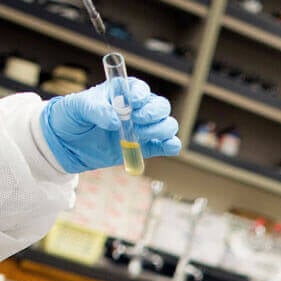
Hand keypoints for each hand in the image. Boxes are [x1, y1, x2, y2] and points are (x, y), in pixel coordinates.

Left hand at [39, 78, 180, 173]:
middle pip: (161, 106)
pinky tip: (165, 146)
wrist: (64, 143)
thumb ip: (96, 109)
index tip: (132, 102)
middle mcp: (137, 109)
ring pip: (167, 125)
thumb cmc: (71, 117)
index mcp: (122, 93)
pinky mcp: (145, 147)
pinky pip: (168, 145)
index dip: (140, 95)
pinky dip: (171, 145)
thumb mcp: (77, 107)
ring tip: (139, 134)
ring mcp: (143, 129)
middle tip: (137, 120)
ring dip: (160, 129)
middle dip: (153, 113)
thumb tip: (115, 121)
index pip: (140, 89)